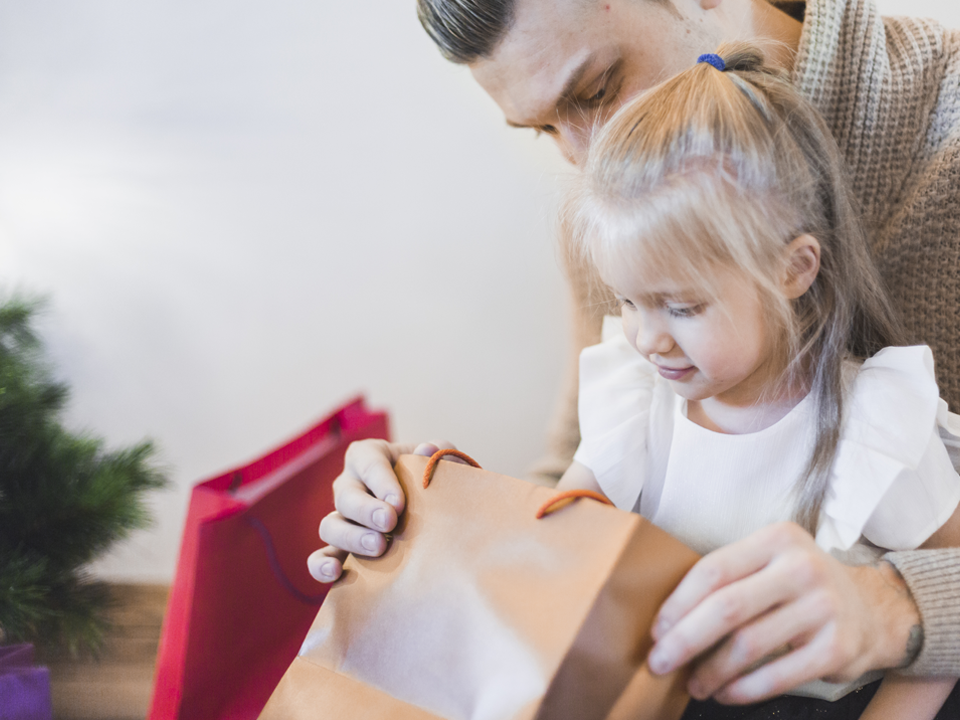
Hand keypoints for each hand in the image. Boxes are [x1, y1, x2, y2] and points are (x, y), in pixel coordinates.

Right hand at [307, 438, 457, 582]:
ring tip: (378, 547)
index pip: (369, 463)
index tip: (399, 503)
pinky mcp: (340, 548)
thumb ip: (440, 453)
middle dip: (366, 510)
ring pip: (330, 526)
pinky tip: (334, 573)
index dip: (381, 482)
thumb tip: (427, 450)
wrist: (435, 512)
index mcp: (369, 456)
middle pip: (346, 496)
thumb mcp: (440, 461)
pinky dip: (321, 565)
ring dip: (351, 537)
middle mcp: (349, 485)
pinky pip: (320, 557)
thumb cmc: (432, 479)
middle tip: (389, 523)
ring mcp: (342, 518)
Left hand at [647, 522, 920, 703]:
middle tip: (660, 662)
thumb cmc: (800, 586)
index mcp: (777, 539)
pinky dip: (744, 689)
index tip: (657, 630)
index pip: (714, 570)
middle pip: (727, 608)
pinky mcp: (838, 648)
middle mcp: (802, 568)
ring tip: (694, 684)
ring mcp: (824, 608)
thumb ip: (730, 577)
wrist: (874, 609)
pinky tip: (726, 693)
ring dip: (712, 670)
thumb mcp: (771, 562)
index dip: (678, 604)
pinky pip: (777, 675)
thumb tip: (669, 619)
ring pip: (748, 645)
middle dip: (685, 640)